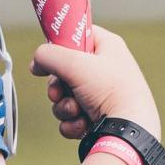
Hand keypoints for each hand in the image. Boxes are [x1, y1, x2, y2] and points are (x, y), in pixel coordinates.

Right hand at [30, 25, 160, 140]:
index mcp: (108, 47)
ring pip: (65, 96)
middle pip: (65, 70)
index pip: (77, 34)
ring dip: (64, 106)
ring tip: (76, 111)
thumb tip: (37, 62)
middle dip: (57, 86)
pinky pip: (72, 116)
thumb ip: (48, 55)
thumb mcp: (74, 64)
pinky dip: (72, 122)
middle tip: (59, 91)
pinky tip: (83, 124)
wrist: (128, 130)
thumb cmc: (111, 92)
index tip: (48, 55)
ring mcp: (102, 94)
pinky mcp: (98, 116)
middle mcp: (106, 69)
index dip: (60, 44)